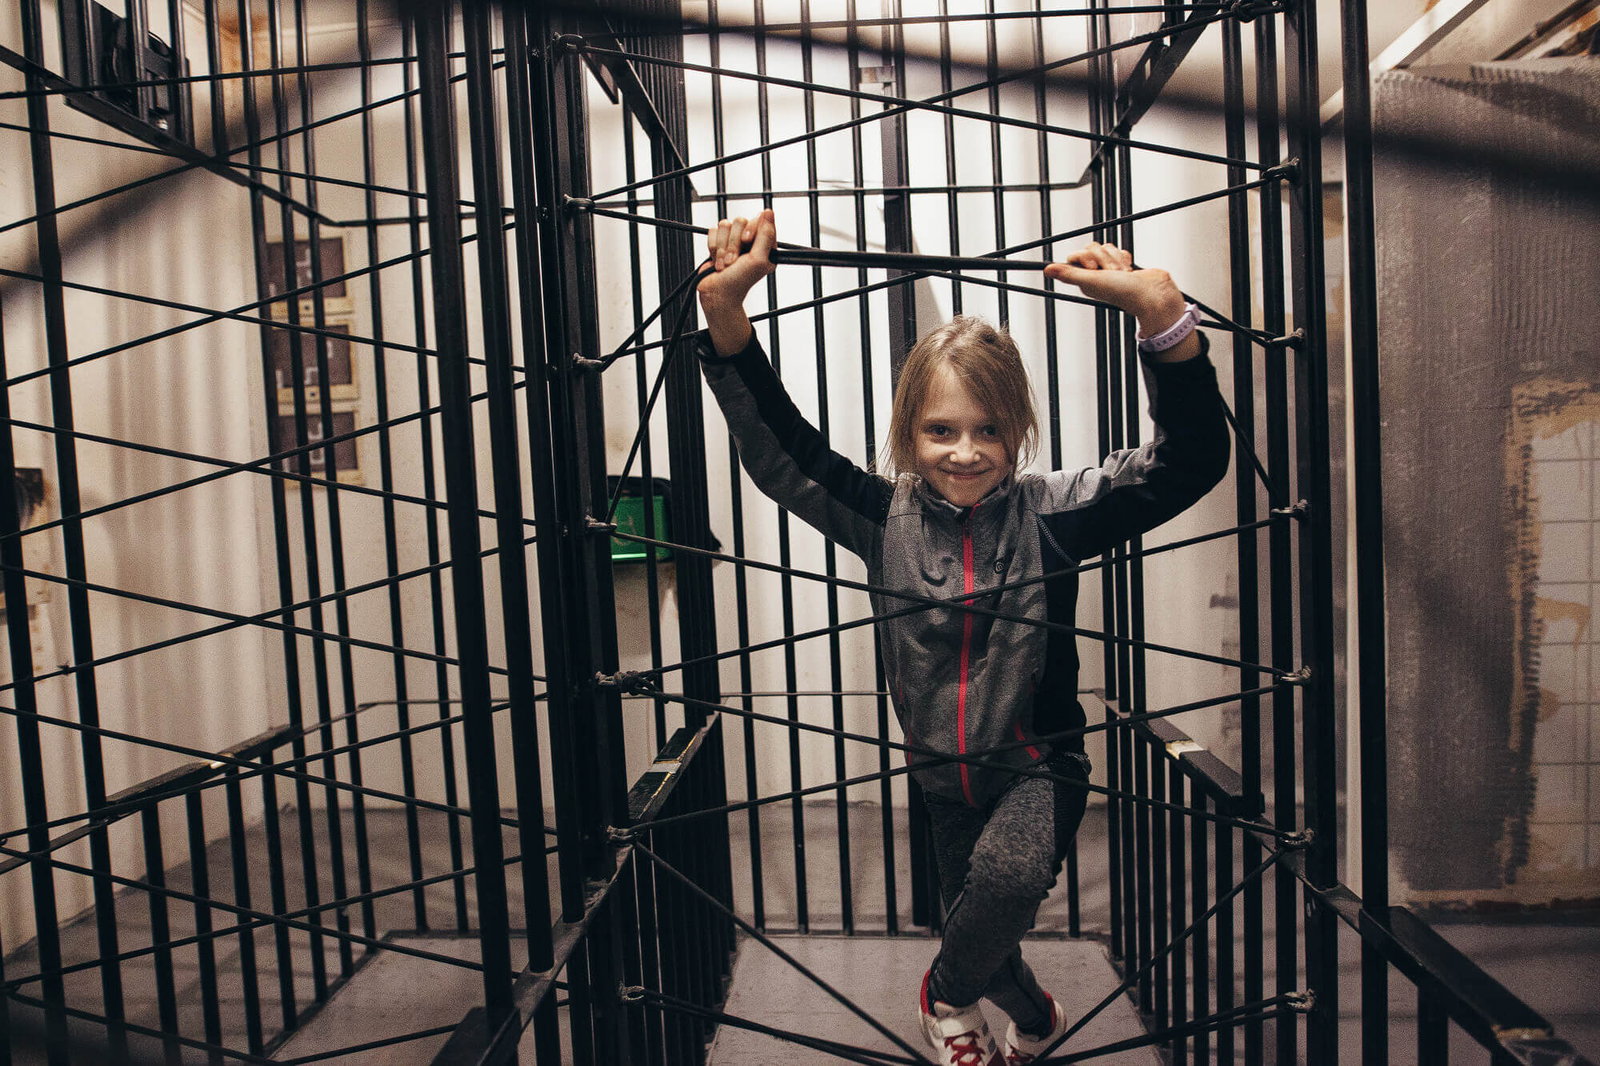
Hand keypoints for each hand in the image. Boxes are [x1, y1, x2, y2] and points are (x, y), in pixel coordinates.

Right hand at [698, 209, 776, 314]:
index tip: (747, 242)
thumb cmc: (739, 282)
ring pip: (725, 225)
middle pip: (740, 221)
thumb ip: (765, 234)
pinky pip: (713, 231)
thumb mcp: (759, 259)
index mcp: (764, 245)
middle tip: (735, 260)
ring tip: (726, 263)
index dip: (751, 229)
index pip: (760, 220)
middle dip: (734, 242)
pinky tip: (718, 261)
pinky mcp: (718, 243)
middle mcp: (749, 241)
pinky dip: (713, 248)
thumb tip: (769, 212)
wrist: (717, 293)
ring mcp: (733, 241)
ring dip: (723, 247)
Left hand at [1043, 242, 1187, 335]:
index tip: (1094, 268)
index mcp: (1083, 279)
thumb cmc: (1122, 291)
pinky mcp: (1123, 265)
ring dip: (1116, 260)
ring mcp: (1109, 270)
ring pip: (1107, 248)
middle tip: (1112, 274)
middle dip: (1104, 259)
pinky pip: (1120, 251)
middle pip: (1092, 248)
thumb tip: (1046, 269)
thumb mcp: (1091, 281)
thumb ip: (1069, 274)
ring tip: (1123, 275)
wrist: (1151, 294)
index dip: (1085, 257)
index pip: (1076, 256)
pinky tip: (1130, 272)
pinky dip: (1126, 260)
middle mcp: (1094, 274)